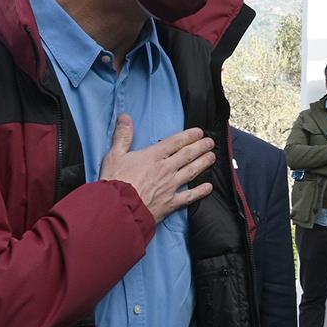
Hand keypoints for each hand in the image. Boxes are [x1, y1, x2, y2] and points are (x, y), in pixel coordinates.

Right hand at [99, 114, 215, 223]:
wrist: (118, 209)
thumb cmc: (115, 182)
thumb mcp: (114, 155)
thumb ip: (123, 135)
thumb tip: (125, 117)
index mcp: (153, 157)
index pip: (175, 142)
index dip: (189, 136)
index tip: (199, 132)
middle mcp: (165, 169)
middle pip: (188, 155)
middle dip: (201, 147)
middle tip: (210, 142)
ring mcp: (170, 186)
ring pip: (192, 171)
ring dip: (203, 163)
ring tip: (212, 157)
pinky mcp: (171, 203)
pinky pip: (189, 196)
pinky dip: (200, 191)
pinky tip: (208, 187)